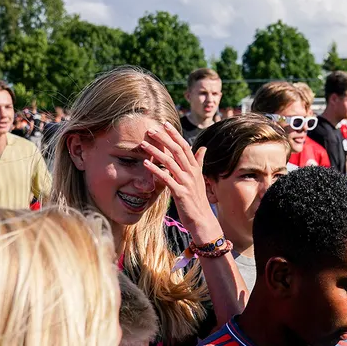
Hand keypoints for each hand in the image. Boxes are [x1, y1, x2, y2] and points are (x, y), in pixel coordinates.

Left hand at [140, 122, 222, 244]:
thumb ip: (199, 162)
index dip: (175, 134)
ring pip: (170, 162)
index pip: (185, 146)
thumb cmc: (198, 201)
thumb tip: (203, 148)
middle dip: (164, 138)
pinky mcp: (180, 193)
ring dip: (156, 151)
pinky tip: (145, 164)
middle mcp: (192, 173)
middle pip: (177, 150)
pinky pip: (166, 179)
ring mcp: (187, 183)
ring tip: (143, 144)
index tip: (164, 124)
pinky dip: (155, 170)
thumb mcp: (199, 179)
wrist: (203, 221)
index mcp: (195, 169)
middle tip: (150, 129)